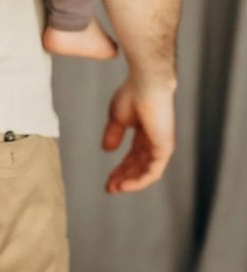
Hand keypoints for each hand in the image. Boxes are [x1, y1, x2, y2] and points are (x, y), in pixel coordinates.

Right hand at [102, 77, 175, 192]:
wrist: (145, 83)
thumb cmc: (132, 93)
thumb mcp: (117, 117)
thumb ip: (113, 134)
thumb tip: (107, 150)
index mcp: (145, 133)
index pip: (133, 157)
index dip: (121, 169)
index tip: (108, 180)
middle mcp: (155, 141)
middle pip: (139, 166)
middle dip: (124, 178)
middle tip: (109, 188)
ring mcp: (161, 145)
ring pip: (146, 172)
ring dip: (130, 182)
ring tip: (115, 189)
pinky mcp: (164, 148)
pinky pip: (153, 172)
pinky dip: (139, 181)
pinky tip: (124, 185)